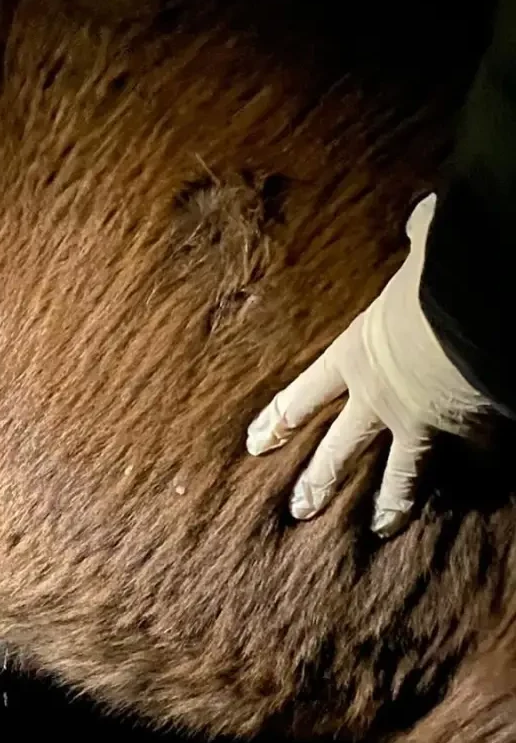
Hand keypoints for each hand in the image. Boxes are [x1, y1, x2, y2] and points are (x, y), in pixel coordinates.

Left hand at [245, 195, 488, 536]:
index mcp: (359, 355)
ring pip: (401, 479)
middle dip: (318, 482)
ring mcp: (425, 427)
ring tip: (380, 530)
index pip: (306, 393)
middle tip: (299, 510)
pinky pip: (475, 465)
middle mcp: (383, 400)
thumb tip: (423, 212)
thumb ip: (422, 236)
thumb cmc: (443, 274)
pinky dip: (479, 480)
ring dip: (391, 506)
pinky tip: (475, 498)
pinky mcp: (472, 440)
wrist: (484, 312)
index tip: (257, 443)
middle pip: (339, 451)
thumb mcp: (427, 246)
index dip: (281, 417)